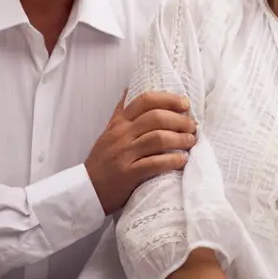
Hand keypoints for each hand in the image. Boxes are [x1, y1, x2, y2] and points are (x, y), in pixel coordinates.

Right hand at [85, 91, 196, 214]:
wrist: (85, 190)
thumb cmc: (102, 159)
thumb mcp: (108, 131)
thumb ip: (121, 111)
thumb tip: (129, 88)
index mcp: (120, 122)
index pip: (145, 100)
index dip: (168, 99)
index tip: (185, 103)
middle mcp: (122, 135)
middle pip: (155, 118)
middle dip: (179, 119)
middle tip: (193, 125)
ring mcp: (124, 154)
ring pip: (157, 139)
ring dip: (179, 138)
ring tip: (191, 141)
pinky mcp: (127, 174)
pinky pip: (154, 164)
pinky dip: (172, 160)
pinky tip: (182, 160)